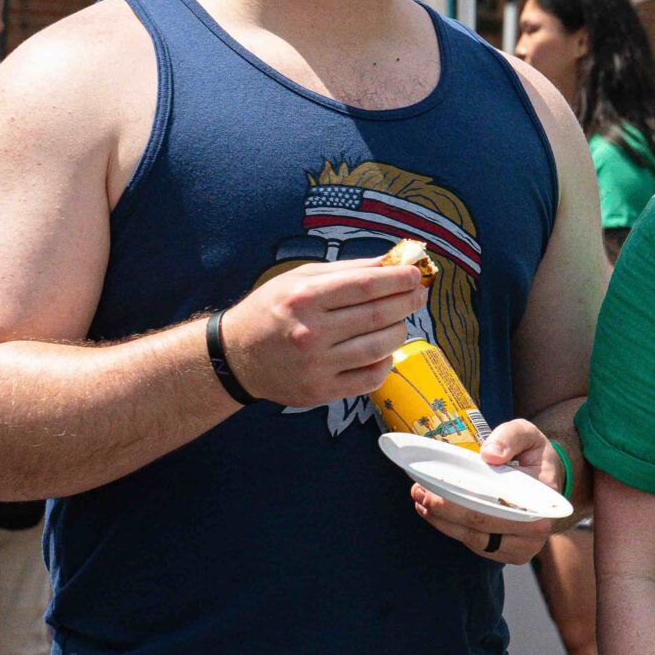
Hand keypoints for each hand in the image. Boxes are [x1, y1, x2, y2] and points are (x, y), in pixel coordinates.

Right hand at [217, 257, 427, 408]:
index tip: (415, 275)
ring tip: (400, 320)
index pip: (365, 286)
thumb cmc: (271, 310)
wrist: (236, 357)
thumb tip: (391, 262)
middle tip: (418, 295)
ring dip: (399, 331)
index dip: (398, 279)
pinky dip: (386, 362)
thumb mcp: (299, 278)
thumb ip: (346, 270)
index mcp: (305, 297)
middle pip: (377, 315)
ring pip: (379, 347)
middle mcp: (311, 332)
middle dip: (406, 302)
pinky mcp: (321, 391)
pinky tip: (384, 350)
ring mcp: (316, 365)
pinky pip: (369, 378)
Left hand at [409, 418, 571, 564]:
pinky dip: (453, 530)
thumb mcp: (527, 434)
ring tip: (421, 502)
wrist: (550, 480)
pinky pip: (477, 545)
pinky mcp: (510, 554)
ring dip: (443, 522)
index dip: (460, 500)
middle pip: (480, 526)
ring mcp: (524, 546)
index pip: (497, 505)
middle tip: (418, 492)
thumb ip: (509, 437)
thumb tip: (489, 454)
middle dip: (444, 510)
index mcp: (542, 500)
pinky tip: (434, 514)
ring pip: (475, 540)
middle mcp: (536, 529)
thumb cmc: (535, 456)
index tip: (434, 486)